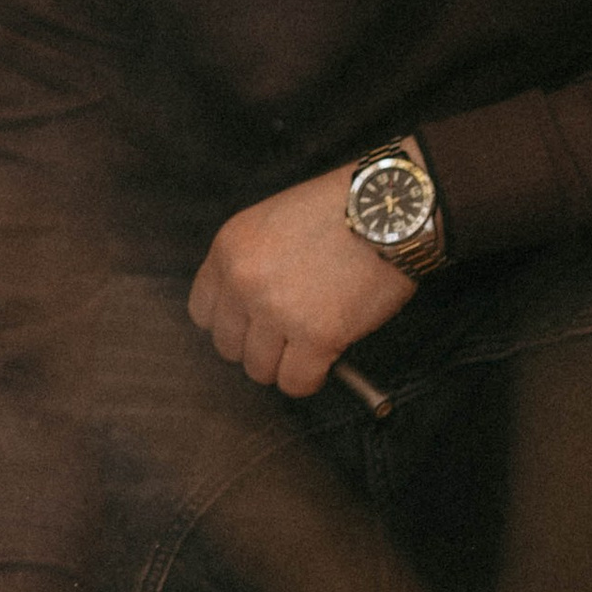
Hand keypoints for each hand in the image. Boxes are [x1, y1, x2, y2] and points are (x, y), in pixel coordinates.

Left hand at [189, 172, 414, 397]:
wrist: (388, 210)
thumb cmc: (340, 211)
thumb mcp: (272, 222)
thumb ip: (250, 263)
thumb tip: (248, 315)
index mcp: (229, 250)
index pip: (203, 313)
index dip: (233, 323)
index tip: (255, 324)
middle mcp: (244, 282)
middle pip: (229, 347)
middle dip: (259, 346)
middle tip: (289, 336)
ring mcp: (278, 310)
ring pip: (260, 369)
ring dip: (285, 364)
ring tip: (311, 346)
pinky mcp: (317, 335)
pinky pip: (297, 382)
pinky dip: (310, 379)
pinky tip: (326, 361)